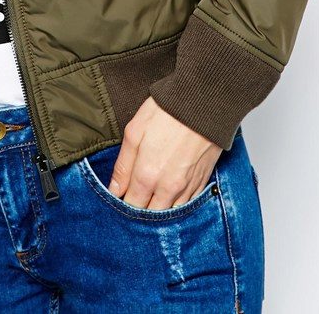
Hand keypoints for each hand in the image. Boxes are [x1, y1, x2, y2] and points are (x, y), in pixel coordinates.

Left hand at [106, 96, 222, 209]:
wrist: (204, 101)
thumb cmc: (166, 112)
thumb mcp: (135, 131)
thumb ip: (123, 165)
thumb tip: (114, 190)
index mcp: (147, 176)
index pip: (130, 206)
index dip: (123, 205)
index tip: (121, 198)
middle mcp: (168, 188)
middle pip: (150, 216)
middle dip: (141, 212)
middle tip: (136, 198)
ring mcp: (187, 188)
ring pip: (170, 214)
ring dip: (160, 211)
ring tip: (153, 198)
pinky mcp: (202, 183)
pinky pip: (187, 206)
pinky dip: (178, 206)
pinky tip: (171, 195)